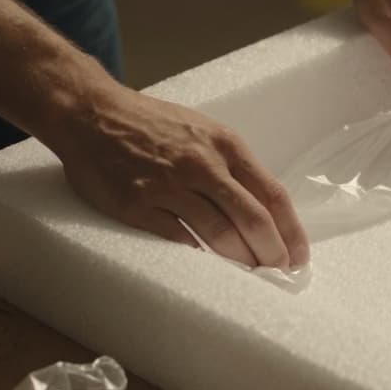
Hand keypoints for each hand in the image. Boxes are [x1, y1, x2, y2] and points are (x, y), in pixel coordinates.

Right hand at [49, 83, 308, 268]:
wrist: (92, 114)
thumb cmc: (151, 123)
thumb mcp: (202, 131)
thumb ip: (230, 165)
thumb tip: (262, 208)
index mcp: (224, 145)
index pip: (272, 194)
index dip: (291, 230)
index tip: (298, 255)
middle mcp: (201, 165)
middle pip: (252, 219)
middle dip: (272, 253)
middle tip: (279, 272)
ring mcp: (169, 185)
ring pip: (219, 233)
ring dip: (240, 260)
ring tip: (250, 275)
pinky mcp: (138, 205)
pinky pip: (178, 238)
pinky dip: (198, 255)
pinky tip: (209, 267)